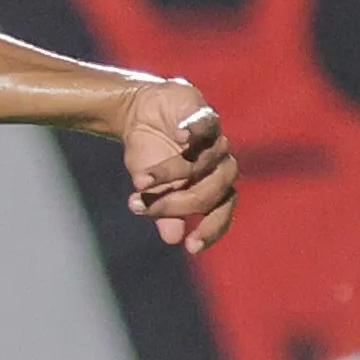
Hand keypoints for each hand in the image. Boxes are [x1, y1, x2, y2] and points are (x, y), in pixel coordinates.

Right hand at [118, 83, 236, 252]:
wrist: (140, 113)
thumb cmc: (150, 155)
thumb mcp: (151, 189)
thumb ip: (163, 213)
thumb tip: (173, 239)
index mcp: (214, 188)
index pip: (221, 212)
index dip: (210, 231)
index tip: (190, 246)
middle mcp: (220, 167)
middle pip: (209, 194)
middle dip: (173, 204)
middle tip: (139, 206)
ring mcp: (215, 141)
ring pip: (201, 164)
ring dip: (167, 173)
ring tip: (138, 179)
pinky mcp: (204, 115)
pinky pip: (205, 126)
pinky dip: (192, 131)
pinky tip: (178, 135)